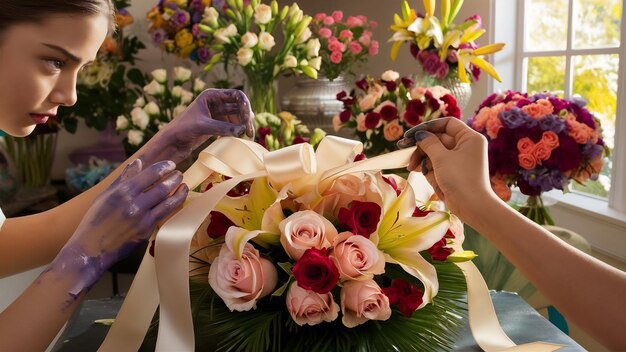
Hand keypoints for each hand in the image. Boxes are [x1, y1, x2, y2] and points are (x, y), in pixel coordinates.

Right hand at [50, 159, 187, 293]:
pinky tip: (177, 200)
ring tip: (183, 184)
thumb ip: (123, 178)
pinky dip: (173, 205)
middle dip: (174, 178)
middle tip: (179, 173)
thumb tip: (137, 162)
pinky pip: (164, 214)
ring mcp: (142, 219)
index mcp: (122, 192)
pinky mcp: (146, 231)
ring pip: (167, 201)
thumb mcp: (105, 195)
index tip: (170, 164)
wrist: (92, 249)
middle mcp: (133, 204)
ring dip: (178, 192)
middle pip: (162, 187)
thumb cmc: (95, 221)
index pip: (149, 174)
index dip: (163, 167)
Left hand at [139, 89, 254, 164]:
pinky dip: (238, 130)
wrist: (171, 142)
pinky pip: (232, 124)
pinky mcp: (217, 124)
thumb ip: (222, 128)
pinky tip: (239, 138)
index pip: (236, 95)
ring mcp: (217, 113)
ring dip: (243, 125)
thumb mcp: (203, 127)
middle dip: (246, 118)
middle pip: (239, 106)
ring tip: (246, 137)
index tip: (248, 120)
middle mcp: (216, 102)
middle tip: (250, 132)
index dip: (245, 106)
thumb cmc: (182, 129)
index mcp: (211, 95)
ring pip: (237, 116)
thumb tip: (242, 130)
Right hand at [397, 118, 494, 219]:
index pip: (447, 124)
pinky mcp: (453, 173)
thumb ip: (428, 143)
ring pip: (436, 153)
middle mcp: (466, 146)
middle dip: (422, 147)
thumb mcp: (441, 158)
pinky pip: (438, 165)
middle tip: (404, 151)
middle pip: (438, 139)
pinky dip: (428, 168)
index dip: (428, 127)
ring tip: (411, 167)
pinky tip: (419, 172)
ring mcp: (459, 160)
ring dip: (422, 159)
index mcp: (469, 138)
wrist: (472, 207)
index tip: (412, 134)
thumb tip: (420, 134)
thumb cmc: (459, 178)